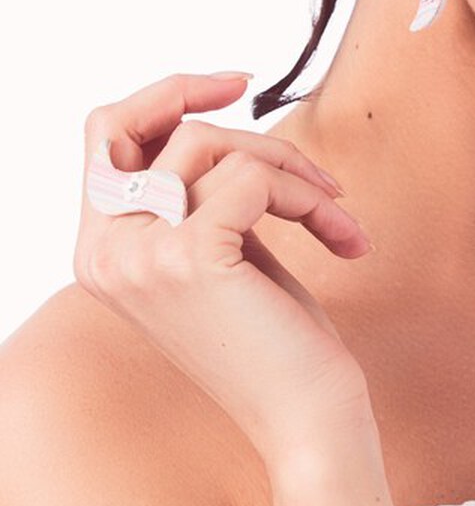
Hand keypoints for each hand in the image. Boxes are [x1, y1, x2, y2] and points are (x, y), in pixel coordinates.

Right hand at [76, 71, 375, 462]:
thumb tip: (210, 120)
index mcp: (101, 252)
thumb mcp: (222, 255)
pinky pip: (253, 178)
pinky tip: (343, 240)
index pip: (103, 136)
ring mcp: (140, 254)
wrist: (308, 420)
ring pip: (214, 146)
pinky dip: (309, 199)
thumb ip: (197, 195)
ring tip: (338, 217)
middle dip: (240, 125)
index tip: (235, 85)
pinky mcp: (190, 255)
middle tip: (312, 163)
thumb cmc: (276, 342)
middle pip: (158, 128)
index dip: (165, 95)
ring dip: (293, 173)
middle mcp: (104, 253)